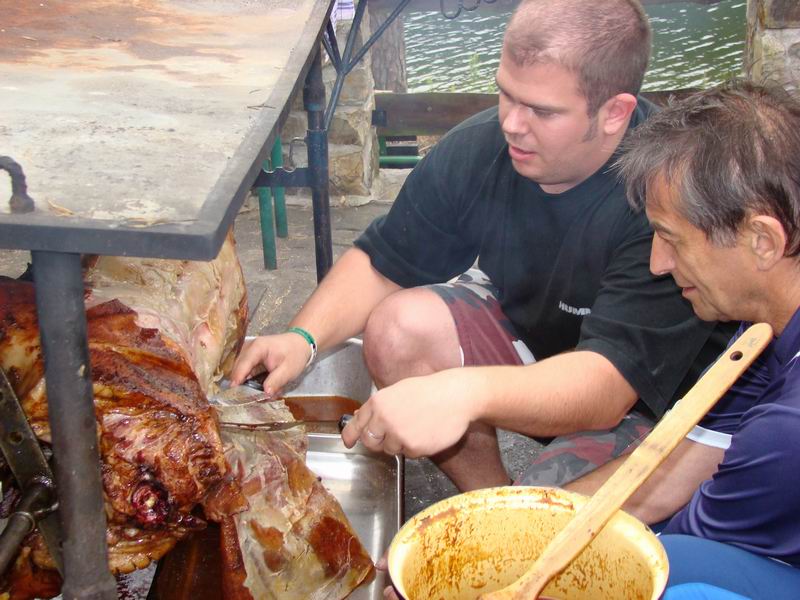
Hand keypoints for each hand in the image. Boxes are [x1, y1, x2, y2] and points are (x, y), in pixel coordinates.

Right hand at [229, 333, 311, 394]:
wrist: (300, 343)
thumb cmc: (295, 354)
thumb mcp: (289, 370)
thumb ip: (276, 381)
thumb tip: (265, 394)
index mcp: (258, 348)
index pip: (243, 364)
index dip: (238, 378)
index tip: (233, 392)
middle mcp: (249, 348)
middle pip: (238, 368)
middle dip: (241, 383)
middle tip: (247, 398)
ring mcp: (248, 352)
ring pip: (240, 370)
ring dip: (245, 383)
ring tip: (254, 394)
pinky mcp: (250, 357)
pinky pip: (245, 370)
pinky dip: (249, 379)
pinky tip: (258, 387)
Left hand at [341, 371, 479, 457]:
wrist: (456, 396)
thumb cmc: (430, 391)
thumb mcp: (399, 391)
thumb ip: (379, 407)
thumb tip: (361, 417)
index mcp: (378, 403)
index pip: (357, 425)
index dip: (350, 436)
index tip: (349, 442)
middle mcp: (384, 419)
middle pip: (371, 442)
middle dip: (379, 442)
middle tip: (394, 435)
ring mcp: (398, 434)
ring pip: (391, 449)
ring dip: (400, 443)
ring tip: (417, 427)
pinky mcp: (413, 447)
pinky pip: (409, 454)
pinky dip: (416, 447)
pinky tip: (426, 432)